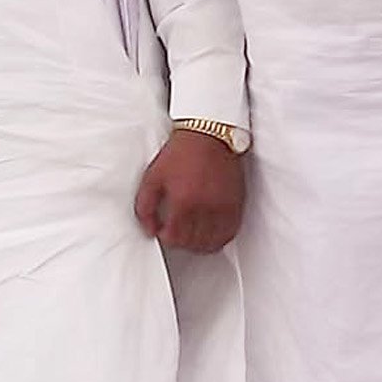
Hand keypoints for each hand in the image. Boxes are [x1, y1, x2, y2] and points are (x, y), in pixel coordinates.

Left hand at [134, 129, 244, 252]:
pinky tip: (209, 234)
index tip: (163, 232)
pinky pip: (230, 233)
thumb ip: (145, 206)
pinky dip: (219, 239)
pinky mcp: (236, 205)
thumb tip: (148, 229)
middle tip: (175, 234)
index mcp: (183, 201)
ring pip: (213, 242)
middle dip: (181, 243)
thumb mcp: (152, 177)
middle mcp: (206, 208)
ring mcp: (224, 208)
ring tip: (190, 237)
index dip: (166, 239)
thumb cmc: (179, 154)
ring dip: (200, 245)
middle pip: (194, 243)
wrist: (207, 137)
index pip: (175, 238)